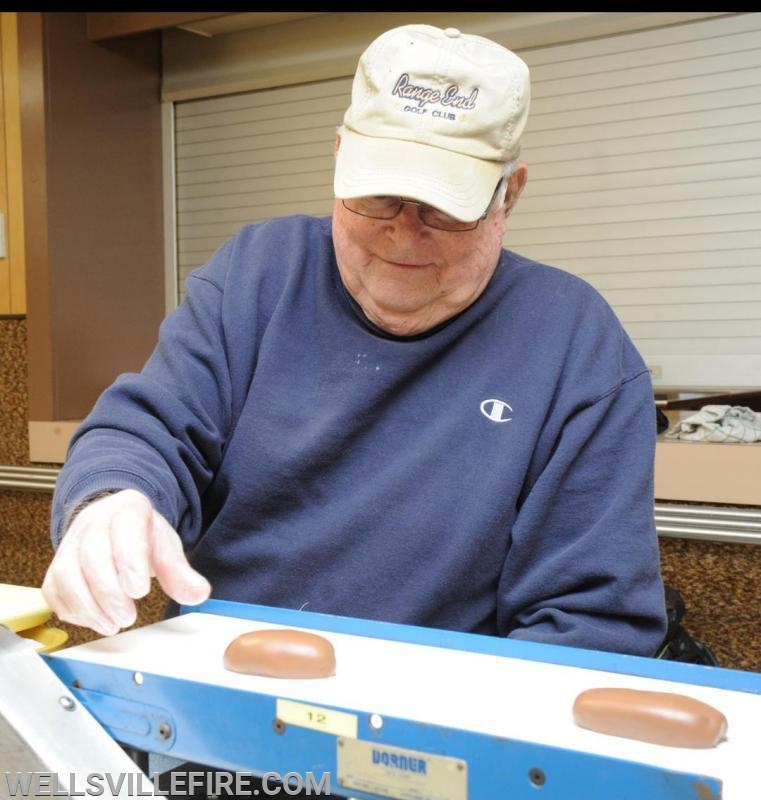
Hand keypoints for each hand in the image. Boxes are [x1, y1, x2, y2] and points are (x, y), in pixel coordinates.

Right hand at [42, 489, 210, 636]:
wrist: (113, 525)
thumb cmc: (141, 537)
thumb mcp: (166, 546)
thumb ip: (180, 570)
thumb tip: (198, 594)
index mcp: (127, 509)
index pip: (124, 527)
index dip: (129, 560)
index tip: (140, 591)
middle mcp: (93, 522)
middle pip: (92, 555)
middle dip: (109, 593)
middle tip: (128, 617)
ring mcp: (70, 543)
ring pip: (67, 574)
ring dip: (89, 607)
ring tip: (113, 624)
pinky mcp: (56, 566)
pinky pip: (53, 590)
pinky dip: (73, 611)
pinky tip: (96, 620)